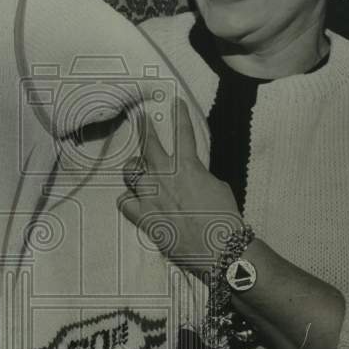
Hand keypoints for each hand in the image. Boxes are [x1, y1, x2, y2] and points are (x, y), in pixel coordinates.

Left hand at [117, 95, 243, 276]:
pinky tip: (133, 200)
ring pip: (131, 170)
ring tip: (137, 168)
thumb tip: (189, 177)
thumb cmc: (224, 217)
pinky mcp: (144, 216)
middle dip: (144, 128)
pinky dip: (128, 199)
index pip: (183, 133)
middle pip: (148, 145)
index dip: (179, 115)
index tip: (175, 102)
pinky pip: (125, 202)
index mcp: (187, 166)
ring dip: (135, 168)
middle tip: (139, 117)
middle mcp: (165, 176)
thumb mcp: (216, 187)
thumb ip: (198, 176)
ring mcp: (151, 195)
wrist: (218, 246)